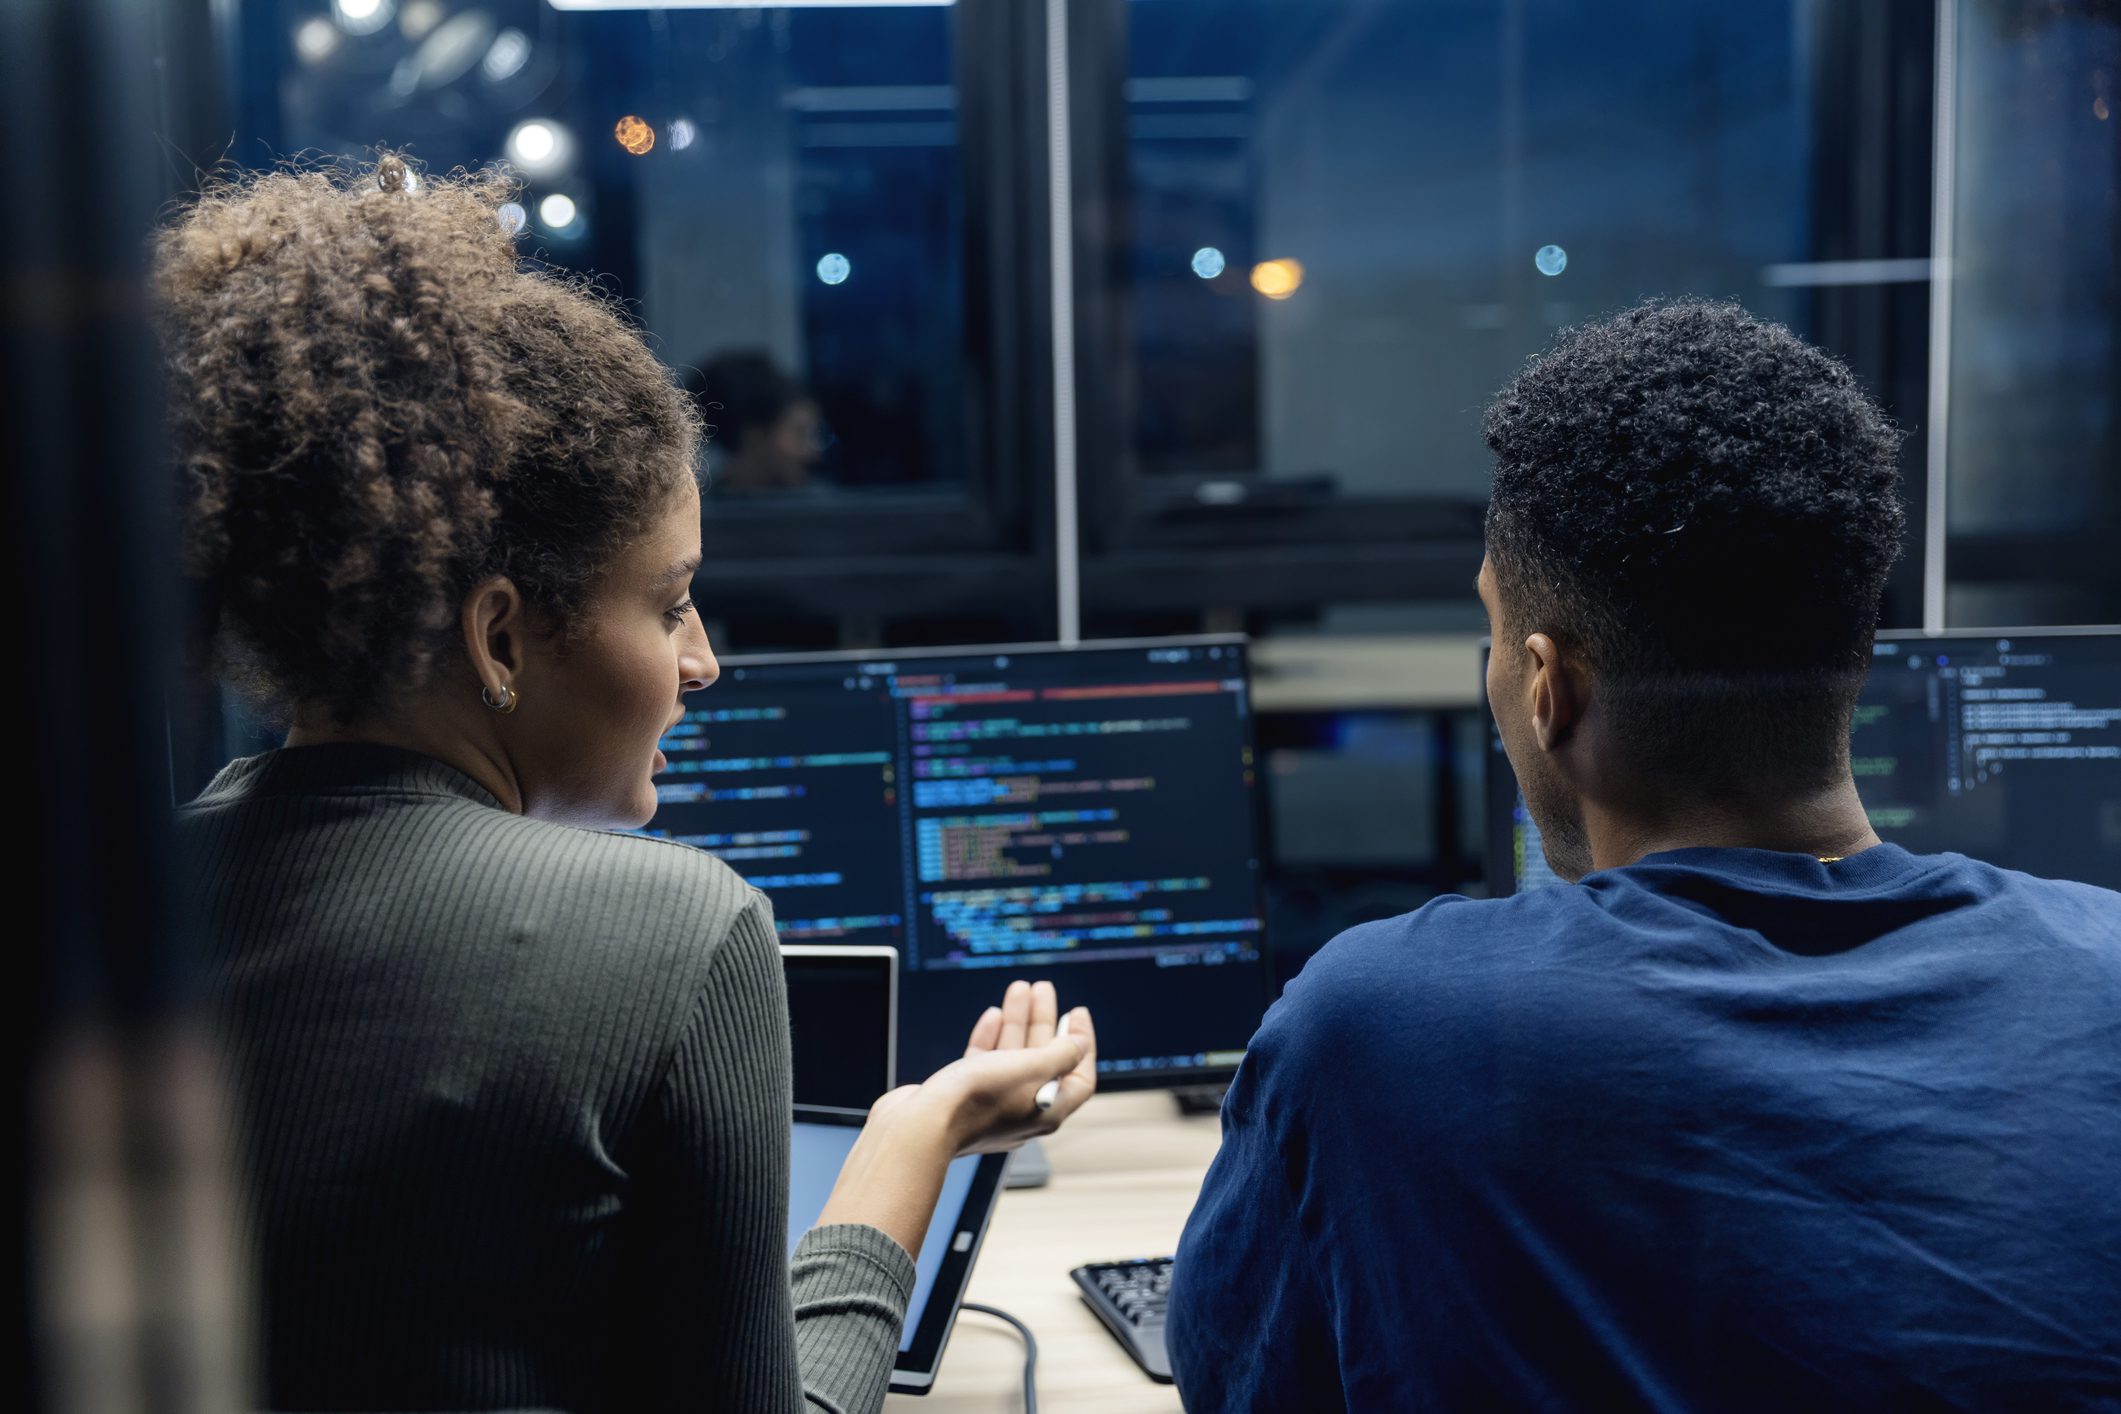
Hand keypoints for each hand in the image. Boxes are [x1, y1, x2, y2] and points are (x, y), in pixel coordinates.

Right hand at [871, 980, 1096, 1155]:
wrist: (921, 1125)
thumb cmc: (978, 1100)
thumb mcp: (1032, 1068)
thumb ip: (1061, 1054)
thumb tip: (1080, 1044)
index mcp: (1048, 1111)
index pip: (1078, 1077)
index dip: (1082, 1043)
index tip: (1076, 1013)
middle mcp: (1023, 1111)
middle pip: (1043, 1060)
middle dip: (1043, 1021)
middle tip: (1042, 989)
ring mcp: (992, 1105)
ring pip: (1011, 1057)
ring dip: (1017, 1021)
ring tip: (1018, 988)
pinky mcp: (963, 1098)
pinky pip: (984, 1064)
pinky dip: (990, 1039)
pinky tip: (992, 1016)